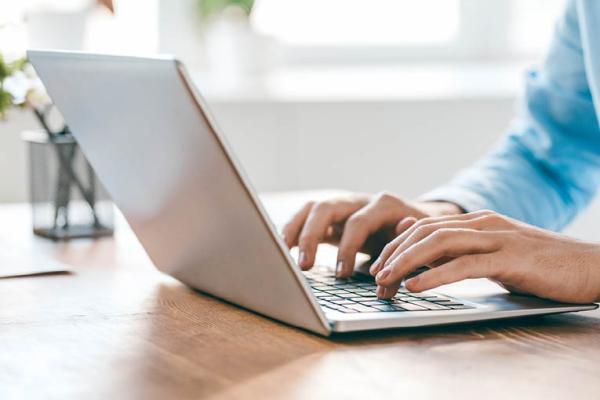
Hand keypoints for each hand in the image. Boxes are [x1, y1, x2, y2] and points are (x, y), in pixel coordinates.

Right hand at [281, 191, 462, 276]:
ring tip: (283, 252)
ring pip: (312, 208)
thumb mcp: (419, 243)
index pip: (358, 222)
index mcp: (383, 205)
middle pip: (326, 208)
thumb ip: (407, 250)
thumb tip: (395, 260)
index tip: (341, 275)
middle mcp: (360, 201)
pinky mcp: (333, 218)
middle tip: (305, 266)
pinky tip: (283, 248)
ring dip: (295, 229)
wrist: (421, 221)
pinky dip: (294, 230)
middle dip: (311, 235)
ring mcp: (344, 207)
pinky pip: (308, 218)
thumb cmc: (419, 236)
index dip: (348, 248)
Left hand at [370, 210, 599, 303]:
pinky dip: (435, 276)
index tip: (377, 264)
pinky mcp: (510, 258)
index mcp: (477, 222)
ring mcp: (497, 238)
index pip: (424, 227)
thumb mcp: (493, 254)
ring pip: (439, 243)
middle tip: (374, 275)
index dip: (396, 245)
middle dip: (394, 253)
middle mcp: (483, 224)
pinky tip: (415, 286)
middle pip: (424, 232)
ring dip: (406, 263)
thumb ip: (459, 249)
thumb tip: (420, 246)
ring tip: (385, 280)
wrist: (590, 266)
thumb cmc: (539, 265)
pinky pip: (464, 265)